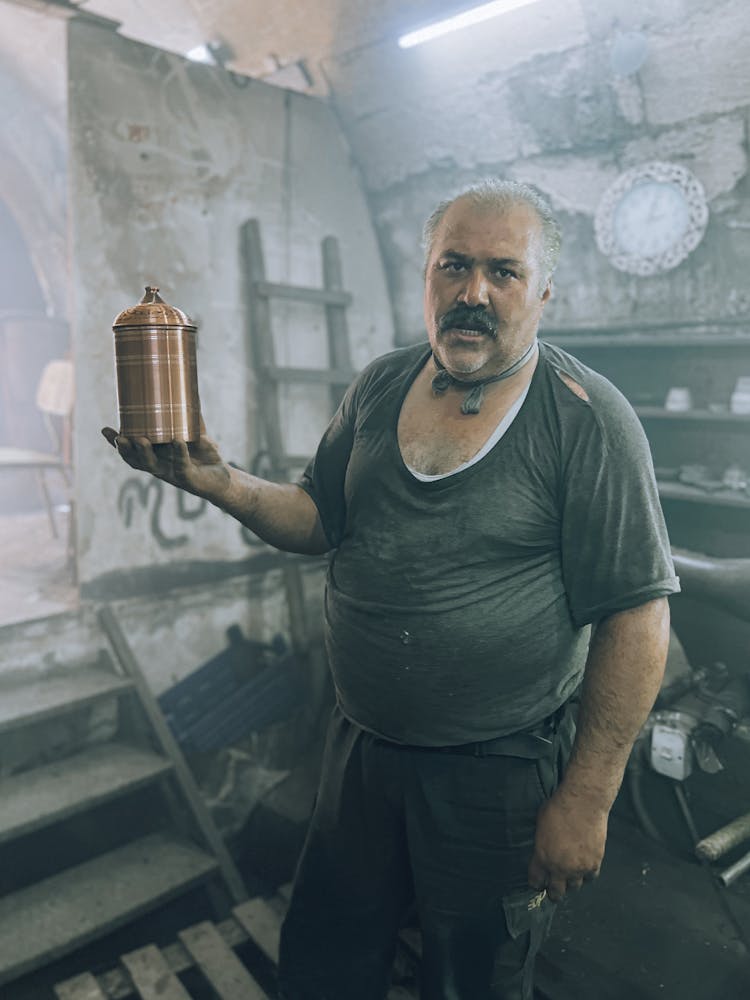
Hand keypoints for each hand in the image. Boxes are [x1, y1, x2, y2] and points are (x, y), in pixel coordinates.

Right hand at [101, 423, 230, 502]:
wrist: (224, 479)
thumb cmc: (205, 457)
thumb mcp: (195, 434)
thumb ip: (190, 417)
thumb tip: (189, 389)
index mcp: (156, 457)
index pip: (130, 452)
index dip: (115, 443)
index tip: (104, 430)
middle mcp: (160, 467)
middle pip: (135, 461)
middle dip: (124, 451)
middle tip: (118, 438)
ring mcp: (172, 474)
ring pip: (153, 466)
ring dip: (145, 454)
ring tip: (141, 440)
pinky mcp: (188, 478)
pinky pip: (181, 464)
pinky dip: (179, 452)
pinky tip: (177, 441)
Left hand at [528, 787, 607, 901]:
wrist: (583, 804)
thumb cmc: (558, 808)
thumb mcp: (540, 825)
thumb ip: (541, 843)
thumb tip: (543, 848)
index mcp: (542, 857)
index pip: (536, 881)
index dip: (536, 883)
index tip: (538, 883)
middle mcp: (560, 868)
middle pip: (556, 892)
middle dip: (553, 893)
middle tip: (553, 890)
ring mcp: (578, 868)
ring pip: (574, 888)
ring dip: (571, 883)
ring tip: (570, 878)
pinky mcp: (594, 863)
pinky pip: (590, 878)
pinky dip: (586, 875)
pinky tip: (584, 869)